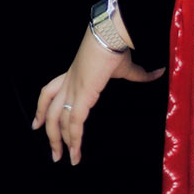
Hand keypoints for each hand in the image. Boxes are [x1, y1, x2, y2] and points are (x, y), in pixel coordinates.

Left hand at [33, 28, 164, 165]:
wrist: (109, 35)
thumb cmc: (115, 46)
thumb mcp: (125, 65)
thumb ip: (140, 74)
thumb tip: (158, 73)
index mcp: (73, 74)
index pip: (49, 92)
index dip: (41, 108)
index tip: (36, 124)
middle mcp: (69, 82)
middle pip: (50, 109)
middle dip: (50, 133)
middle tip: (53, 152)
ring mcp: (73, 89)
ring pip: (58, 119)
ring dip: (59, 141)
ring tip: (62, 158)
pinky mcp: (82, 95)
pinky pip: (74, 122)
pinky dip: (74, 139)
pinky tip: (75, 152)